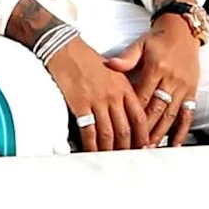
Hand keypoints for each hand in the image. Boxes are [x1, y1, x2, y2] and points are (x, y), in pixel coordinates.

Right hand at [43, 37, 145, 151]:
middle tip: (127, 158)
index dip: (142, 135)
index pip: (138, 116)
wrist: (65, 49)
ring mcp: (96, 100)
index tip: (143, 146)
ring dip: (110, 150)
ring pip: (108, 133)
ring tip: (110, 159)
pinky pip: (88, 130)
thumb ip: (122, 91)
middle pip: (125, 129)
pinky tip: (91, 151)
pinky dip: (91, 144)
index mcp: (123, 86)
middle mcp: (112, 95)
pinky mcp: (80, 104)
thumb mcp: (113, 71)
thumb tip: (127, 111)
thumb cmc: (87, 59)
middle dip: (127, 148)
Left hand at [109, 16, 203, 147]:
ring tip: (150, 147)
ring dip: (160, 133)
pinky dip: (182, 130)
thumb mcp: (140, 44)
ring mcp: (183, 87)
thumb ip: (126, 58)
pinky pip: (188, 114)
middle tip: (135, 145)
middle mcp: (171, 79)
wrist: (183, 30)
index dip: (133, 114)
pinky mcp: (192, 91)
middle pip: (157, 109)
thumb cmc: (158, 38)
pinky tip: (174, 143)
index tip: (123, 128)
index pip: (142, 96)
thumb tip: (110, 65)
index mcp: (156, 68)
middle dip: (145, 129)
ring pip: (171, 115)